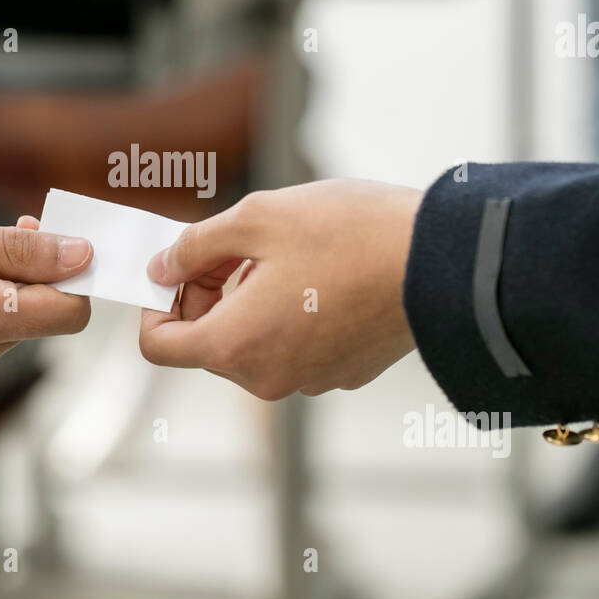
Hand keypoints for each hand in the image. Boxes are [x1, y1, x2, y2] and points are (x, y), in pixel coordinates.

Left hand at [139, 179, 422, 398]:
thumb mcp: (256, 218)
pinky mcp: (343, 373)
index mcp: (235, 346)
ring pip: (253, 344)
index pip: (158, 346)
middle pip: (207, 343)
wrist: (441, 262)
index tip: (180, 268)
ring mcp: (309, 380)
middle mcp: (267, 377)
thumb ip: (194, 246)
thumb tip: (163, 267)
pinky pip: (295, 347)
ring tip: (286, 254)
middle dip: (209, 294)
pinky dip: (291, 315)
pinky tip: (320, 275)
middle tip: (237, 246)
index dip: (158, 303)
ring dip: (251, 302)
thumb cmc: (350, 235)